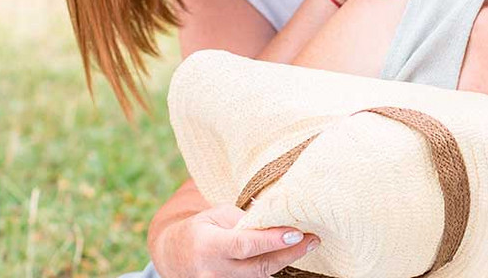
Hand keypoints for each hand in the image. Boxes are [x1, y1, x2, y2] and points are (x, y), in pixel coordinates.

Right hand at [151, 203, 318, 277]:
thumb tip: (274, 219)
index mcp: (208, 245)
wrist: (175, 257)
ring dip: (285, 261)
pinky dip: (274, 268)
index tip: (296, 233)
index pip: (244, 245)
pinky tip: (289, 256)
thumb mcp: (215, 215)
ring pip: (260, 276)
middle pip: (259, 266)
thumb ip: (242, 220)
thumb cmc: (200, 229)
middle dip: (289, 254)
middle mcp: (214, 271)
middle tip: (313, 240)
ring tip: (307, 244)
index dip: (271, 241)